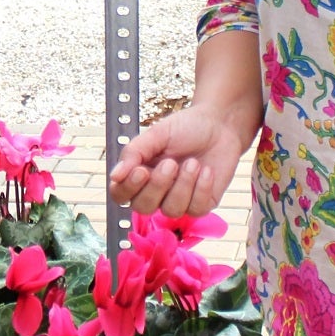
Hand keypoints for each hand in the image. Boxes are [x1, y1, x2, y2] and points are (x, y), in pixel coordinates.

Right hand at [108, 107, 249, 216]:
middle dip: (158, 186)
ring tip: (193, 162)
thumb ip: (134, 152)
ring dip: (183, 185)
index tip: (141, 170)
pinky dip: (201, 188)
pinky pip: (196, 209)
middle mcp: (156, 192)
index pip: (120, 194)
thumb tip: (115, 176)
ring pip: (171, 211)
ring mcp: (179, 200)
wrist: (220, 125)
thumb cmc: (186, 128)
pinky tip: (207, 171)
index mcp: (139, 174)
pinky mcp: (201, 204)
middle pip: (143, 208)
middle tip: (171, 163)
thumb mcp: (157, 134)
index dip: (128, 188)